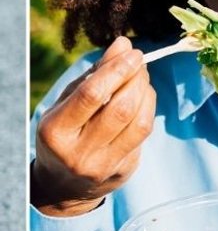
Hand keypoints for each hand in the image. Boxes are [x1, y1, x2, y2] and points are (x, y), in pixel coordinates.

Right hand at [30, 37, 155, 216]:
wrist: (65, 185)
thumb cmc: (66, 134)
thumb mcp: (67, 104)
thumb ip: (93, 75)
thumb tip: (122, 45)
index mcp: (56, 131)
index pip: (92, 95)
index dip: (117, 69)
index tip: (132, 52)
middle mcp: (79, 152)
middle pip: (120, 108)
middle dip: (135, 78)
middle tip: (139, 61)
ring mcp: (104, 164)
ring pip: (139, 122)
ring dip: (146, 92)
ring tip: (142, 77)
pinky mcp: (125, 170)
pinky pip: (144, 133)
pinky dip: (148, 109)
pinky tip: (144, 98)